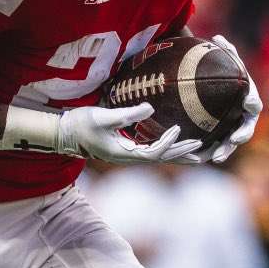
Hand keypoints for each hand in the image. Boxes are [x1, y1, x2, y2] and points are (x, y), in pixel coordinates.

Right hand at [55, 104, 204, 164]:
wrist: (63, 133)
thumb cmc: (81, 123)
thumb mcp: (102, 116)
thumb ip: (126, 114)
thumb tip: (150, 108)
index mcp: (123, 154)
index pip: (153, 153)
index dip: (167, 143)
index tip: (178, 128)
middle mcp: (128, 158)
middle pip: (162, 159)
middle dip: (183, 154)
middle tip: (205, 150)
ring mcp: (128, 155)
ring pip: (159, 157)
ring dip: (179, 154)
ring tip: (199, 153)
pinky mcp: (126, 149)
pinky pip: (153, 151)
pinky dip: (167, 148)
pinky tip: (176, 144)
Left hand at [200, 34, 260, 164]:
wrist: (216, 89)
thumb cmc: (223, 73)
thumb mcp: (223, 60)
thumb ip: (223, 51)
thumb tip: (217, 38)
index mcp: (248, 97)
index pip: (253, 100)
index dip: (251, 101)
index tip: (248, 102)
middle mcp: (244, 115)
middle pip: (246, 126)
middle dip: (242, 133)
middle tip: (234, 138)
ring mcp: (235, 126)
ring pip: (233, 140)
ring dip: (227, 149)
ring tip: (217, 157)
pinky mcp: (223, 135)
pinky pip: (220, 145)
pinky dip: (214, 151)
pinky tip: (203, 158)